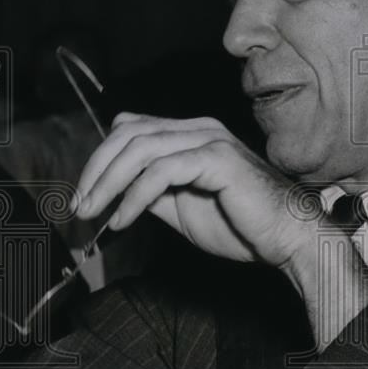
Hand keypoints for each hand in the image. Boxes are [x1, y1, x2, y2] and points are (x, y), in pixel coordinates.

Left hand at [75, 112, 316, 269]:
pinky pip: (162, 172)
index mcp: (191, 134)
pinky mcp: (217, 160)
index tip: (85, 196)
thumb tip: (114, 195)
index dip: (101, 158)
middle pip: (128, 132)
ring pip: (140, 148)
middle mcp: (199, 128)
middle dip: (96, 170)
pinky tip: (124, 220)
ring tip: (94, 214)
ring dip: (108, 183)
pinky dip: (135, 196)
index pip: (131, 128)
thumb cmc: (244, 226)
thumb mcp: (182, 208)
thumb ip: (152, 193)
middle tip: (79, 207)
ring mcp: (209, 140)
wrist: (288, 239)